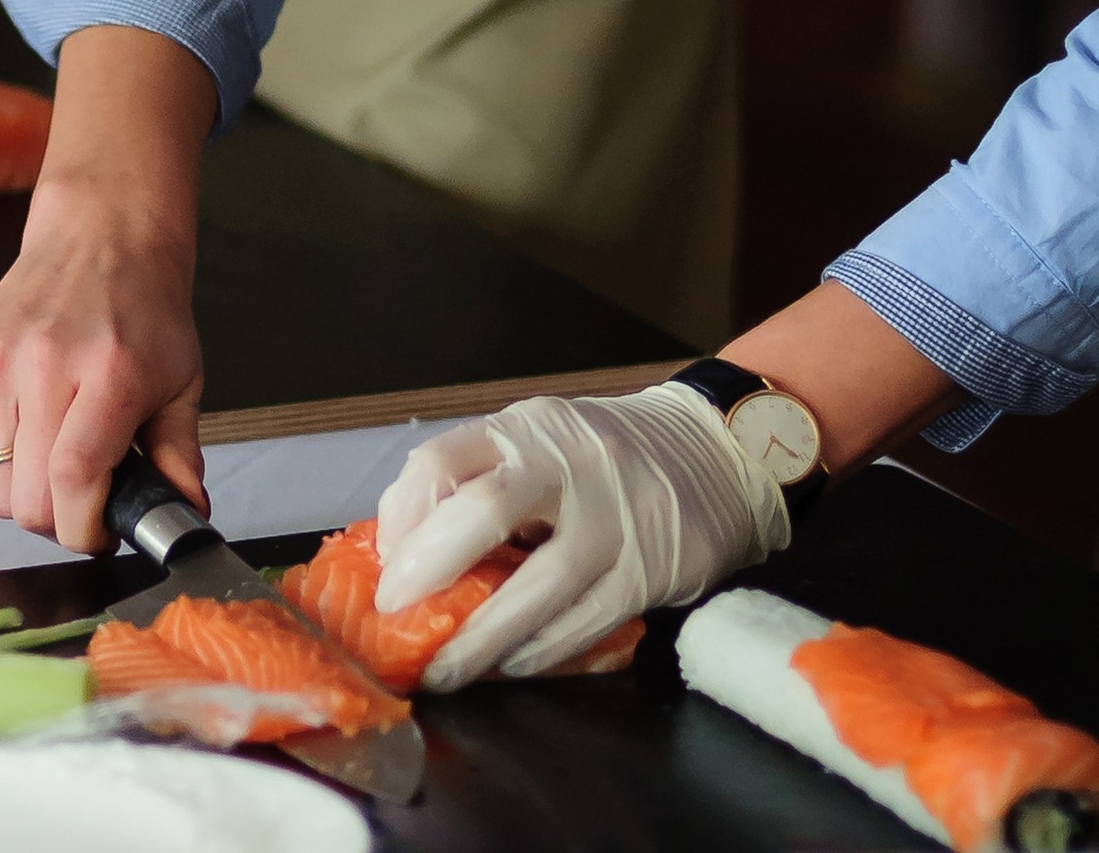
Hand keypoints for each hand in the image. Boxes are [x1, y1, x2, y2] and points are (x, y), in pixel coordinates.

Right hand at [0, 180, 206, 553]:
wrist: (99, 238)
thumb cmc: (144, 311)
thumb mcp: (182, 381)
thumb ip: (180, 454)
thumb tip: (184, 514)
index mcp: (107, 373)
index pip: (73, 479)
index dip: (83, 529)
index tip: (101, 533)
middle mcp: (42, 365)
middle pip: (24, 499)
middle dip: (57, 520)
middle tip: (84, 498)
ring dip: (28, 490)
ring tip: (59, 454)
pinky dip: (1, 457)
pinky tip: (33, 423)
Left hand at [373, 383, 789, 690]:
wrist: (717, 453)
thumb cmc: (600, 460)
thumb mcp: (536, 446)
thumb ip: (474, 482)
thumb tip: (399, 547)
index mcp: (524, 431)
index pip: (440, 461)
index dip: (400, 517)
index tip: (382, 565)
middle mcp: (568, 464)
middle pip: (483, 513)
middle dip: (427, 571)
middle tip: (394, 614)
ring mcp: (615, 516)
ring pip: (539, 584)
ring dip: (481, 637)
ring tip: (443, 669)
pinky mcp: (653, 567)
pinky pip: (587, 620)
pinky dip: (542, 649)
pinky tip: (511, 664)